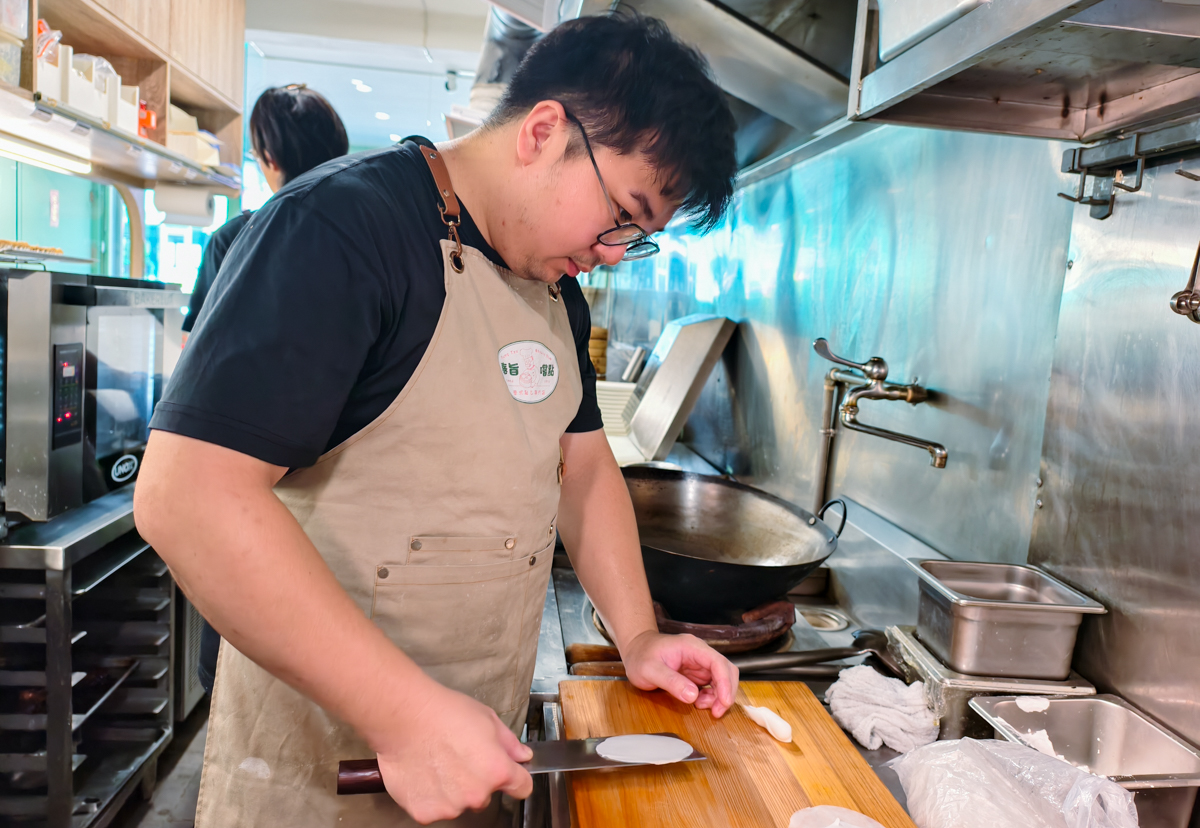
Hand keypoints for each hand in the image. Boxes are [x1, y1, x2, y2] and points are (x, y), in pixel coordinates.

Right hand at [372, 684, 532, 823]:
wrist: (403, 717)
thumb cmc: (443, 713)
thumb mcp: (487, 718)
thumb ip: (509, 743)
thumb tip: (522, 756)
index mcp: (497, 770)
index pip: (522, 787)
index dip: (516, 778)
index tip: (510, 775)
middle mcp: (476, 794)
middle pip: (486, 795)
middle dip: (478, 781)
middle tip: (459, 757)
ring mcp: (450, 807)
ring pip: (459, 803)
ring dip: (453, 790)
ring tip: (438, 762)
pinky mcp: (425, 813)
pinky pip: (435, 808)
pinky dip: (430, 795)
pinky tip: (424, 772)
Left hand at [620, 631, 738, 716]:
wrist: (636, 651)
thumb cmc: (640, 656)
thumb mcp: (649, 670)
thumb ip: (671, 681)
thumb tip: (693, 695)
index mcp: (691, 647)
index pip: (717, 662)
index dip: (725, 683)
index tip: (724, 702)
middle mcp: (699, 653)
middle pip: (726, 670)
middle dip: (726, 692)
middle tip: (717, 712)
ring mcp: (699, 663)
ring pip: (721, 679)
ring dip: (718, 696)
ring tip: (700, 706)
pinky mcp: (697, 673)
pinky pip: (712, 685)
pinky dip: (711, 697)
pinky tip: (698, 703)